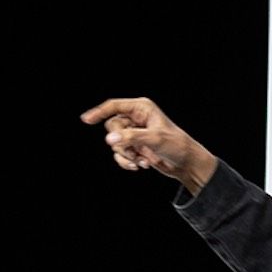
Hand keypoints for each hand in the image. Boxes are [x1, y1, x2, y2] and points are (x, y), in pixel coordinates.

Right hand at [82, 96, 217, 193]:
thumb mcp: (154, 139)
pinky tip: (141, 165)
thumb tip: (109, 139)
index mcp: (142, 108)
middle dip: (121, 143)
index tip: (86, 120)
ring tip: (143, 160)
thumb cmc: (176, 145)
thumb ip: (131, 138)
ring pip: (114, 143)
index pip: (114, 106)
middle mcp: (136, 118)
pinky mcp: (134, 146)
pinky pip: (119, 154)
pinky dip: (127, 162)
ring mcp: (134, 133)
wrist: (185, 163)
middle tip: (135, 151)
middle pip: (112, 127)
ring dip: (127, 155)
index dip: (99, 112)